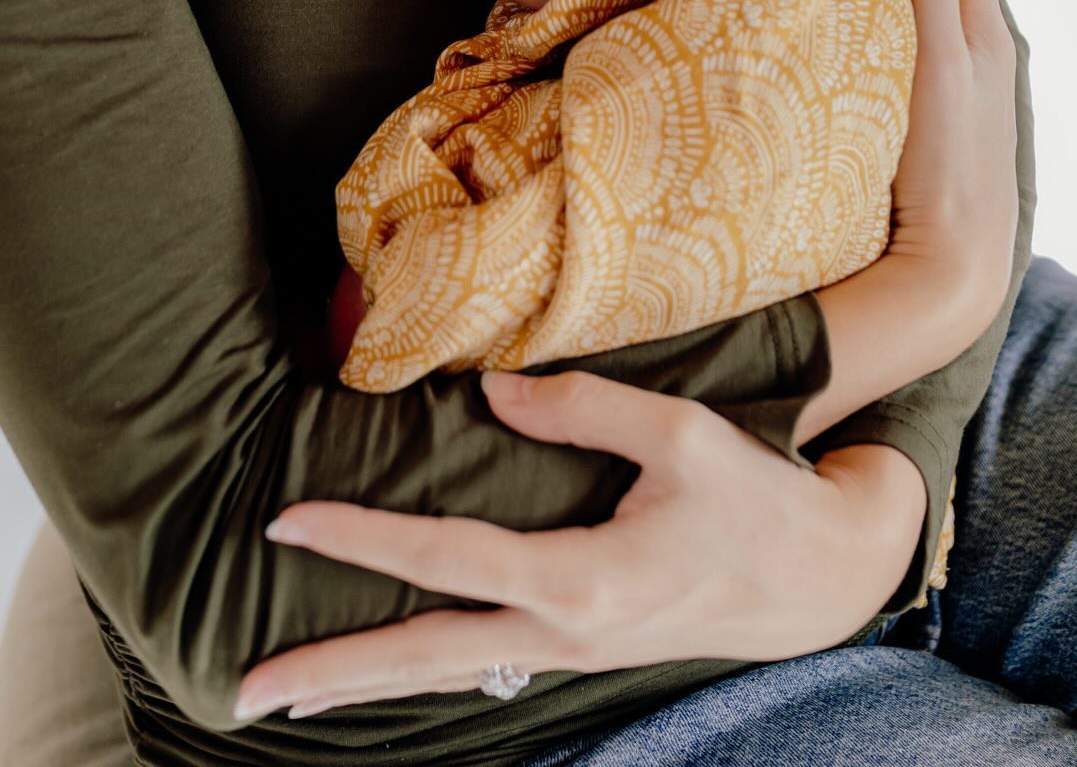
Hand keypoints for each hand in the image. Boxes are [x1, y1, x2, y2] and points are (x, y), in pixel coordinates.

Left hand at [233, 376, 925, 721]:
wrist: (821, 580)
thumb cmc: (755, 500)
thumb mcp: (681, 435)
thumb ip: (583, 407)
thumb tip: (491, 390)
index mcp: (583, 580)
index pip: (447, 559)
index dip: (362, 538)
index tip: (287, 522)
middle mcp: (564, 631)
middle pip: (424, 657)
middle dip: (330, 672)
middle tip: (245, 693)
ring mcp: (570, 651)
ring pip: (447, 672)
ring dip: (364, 683)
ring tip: (285, 696)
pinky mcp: (579, 646)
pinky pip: (481, 662)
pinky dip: (421, 668)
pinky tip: (386, 667)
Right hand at [887, 0, 1018, 313]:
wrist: (954, 270)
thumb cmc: (947, 165)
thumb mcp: (934, 61)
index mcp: (985, 33)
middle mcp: (984, 56)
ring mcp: (965, 93)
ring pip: (943, 9)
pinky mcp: (943, 124)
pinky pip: (927, 46)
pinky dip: (907, 14)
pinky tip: (878, 23)